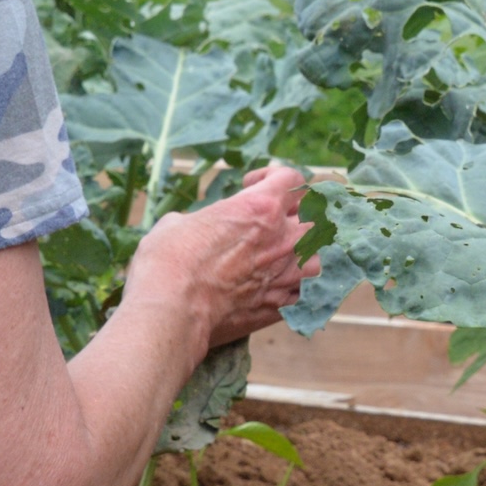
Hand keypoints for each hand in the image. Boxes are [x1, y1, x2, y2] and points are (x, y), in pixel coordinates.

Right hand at [126, 164, 315, 356]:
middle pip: (314, 215)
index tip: (251, 186)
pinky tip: (277, 288)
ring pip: (318, 257)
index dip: (273, 176)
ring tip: (282, 258)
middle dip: (295, 214)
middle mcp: (282, 237)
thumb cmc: (167, 261)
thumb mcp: (177, 223)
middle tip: (273, 221)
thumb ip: (200, 219)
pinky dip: (296, 290)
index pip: (291, 178)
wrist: (173, 309)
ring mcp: (287, 273)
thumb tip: (193, 227)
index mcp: (259, 207)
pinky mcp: (282, 305)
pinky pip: (305, 293)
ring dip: (304, 254)